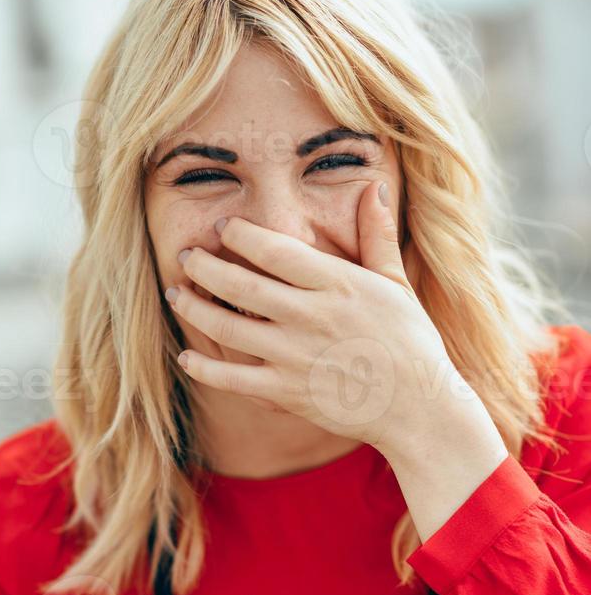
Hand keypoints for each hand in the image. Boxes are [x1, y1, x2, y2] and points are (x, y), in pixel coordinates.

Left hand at [166, 179, 460, 457]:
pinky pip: (233, 379)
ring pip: (228, 328)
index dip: (239, 235)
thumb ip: (377, 235)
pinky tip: (187, 357)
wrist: (418, 407)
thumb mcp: (397, 283)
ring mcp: (296, 357)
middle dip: (203, 266)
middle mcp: (311, 317)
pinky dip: (205, 368)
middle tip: (183, 255)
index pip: (274, 249)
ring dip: (194, 309)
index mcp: (337, 283)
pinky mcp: (287, 392)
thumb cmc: (410, 342)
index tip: (222, 226)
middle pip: (241, 286)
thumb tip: (373, 187)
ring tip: (176, 295)